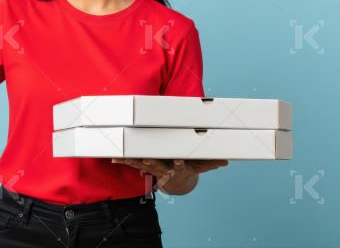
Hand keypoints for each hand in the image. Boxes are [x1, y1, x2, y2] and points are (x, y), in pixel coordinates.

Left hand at [111, 158, 228, 190]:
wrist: (176, 182)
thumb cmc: (187, 168)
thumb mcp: (200, 165)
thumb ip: (211, 162)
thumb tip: (226, 161)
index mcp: (177, 168)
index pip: (179, 165)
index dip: (178, 163)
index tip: (178, 160)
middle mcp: (163, 169)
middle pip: (157, 166)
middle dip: (151, 163)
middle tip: (146, 160)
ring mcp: (153, 169)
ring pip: (141, 164)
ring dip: (131, 161)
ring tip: (120, 157)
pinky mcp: (144, 166)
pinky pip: (132, 163)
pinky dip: (123, 160)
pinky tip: (113, 157)